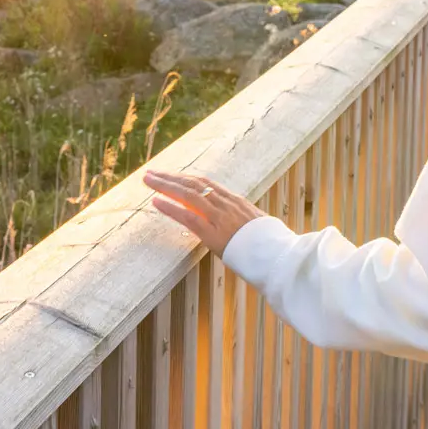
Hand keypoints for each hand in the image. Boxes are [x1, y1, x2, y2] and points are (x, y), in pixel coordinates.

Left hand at [144, 169, 265, 256]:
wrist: (279, 255)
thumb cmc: (271, 245)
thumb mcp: (258, 225)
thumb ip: (244, 219)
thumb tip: (240, 221)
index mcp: (235, 201)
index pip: (206, 183)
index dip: (187, 178)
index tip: (172, 175)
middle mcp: (226, 204)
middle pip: (194, 183)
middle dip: (171, 177)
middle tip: (152, 173)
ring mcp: (219, 217)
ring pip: (188, 195)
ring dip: (165, 186)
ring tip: (148, 180)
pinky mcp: (213, 232)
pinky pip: (188, 216)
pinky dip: (171, 208)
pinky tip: (156, 202)